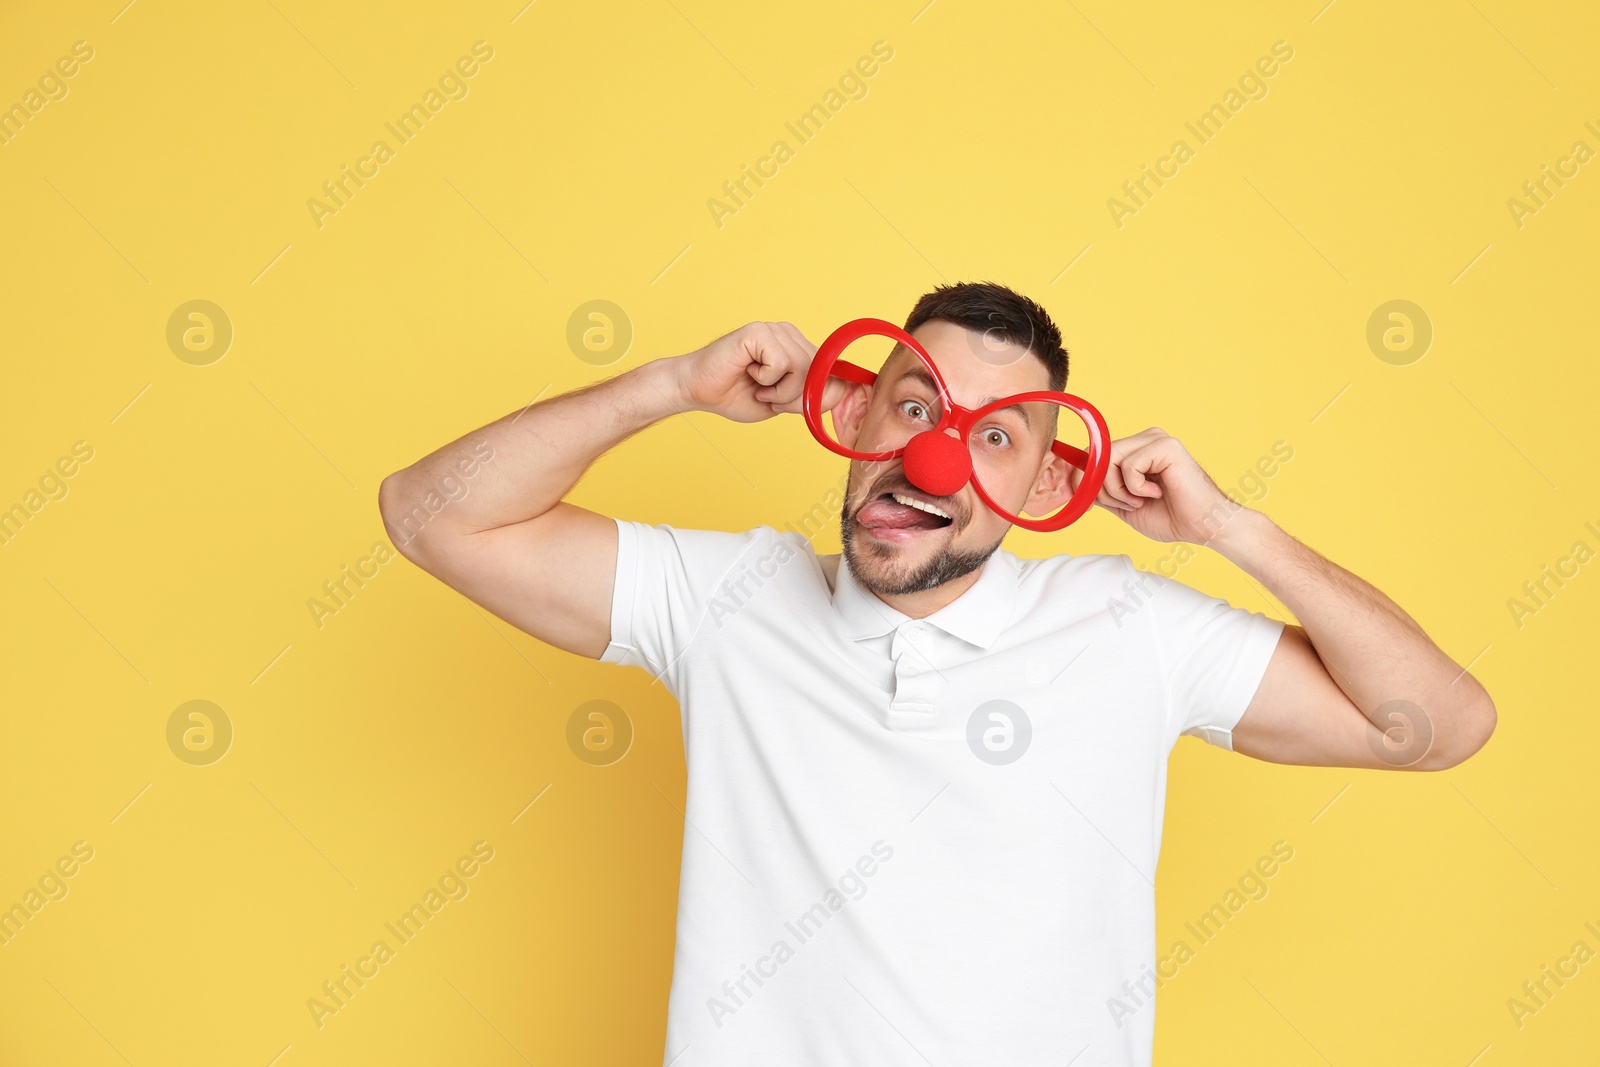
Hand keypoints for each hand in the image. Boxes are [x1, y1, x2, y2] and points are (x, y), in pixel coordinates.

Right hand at [673, 321, 847, 422]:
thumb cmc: (735, 395)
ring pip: (803, 368)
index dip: (825, 391)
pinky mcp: (759, 332)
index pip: (830, 367)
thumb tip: (841, 393)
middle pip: (818, 372)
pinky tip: (748, 372)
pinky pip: (782, 363)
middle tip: (769, 398)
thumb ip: (810, 397)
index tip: (802, 406)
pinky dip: (767, 379)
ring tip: (758, 387)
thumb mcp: (782, 403)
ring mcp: (774, 330)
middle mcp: (789, 334)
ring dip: (781, 390)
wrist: (697, 389)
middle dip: (796, 397)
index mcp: (796, 347)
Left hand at [1065, 427, 1251, 544]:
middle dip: (1101, 489)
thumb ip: (1101, 489)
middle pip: (1096, 456)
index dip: (1082, 478)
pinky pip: (1129, 465)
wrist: (1203, 527)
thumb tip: (1076, 480)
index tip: (1090, 503)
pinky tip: (1157, 493)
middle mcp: (1144, 439)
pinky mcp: (1165, 445)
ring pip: (1108, 459)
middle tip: (1126, 505)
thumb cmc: (1170, 517)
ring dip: (1118, 490)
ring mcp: (1155, 439)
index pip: (1093, 453)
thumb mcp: (1123, 503)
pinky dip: (1136, 487)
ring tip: (1141, 501)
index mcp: (1135, 449)